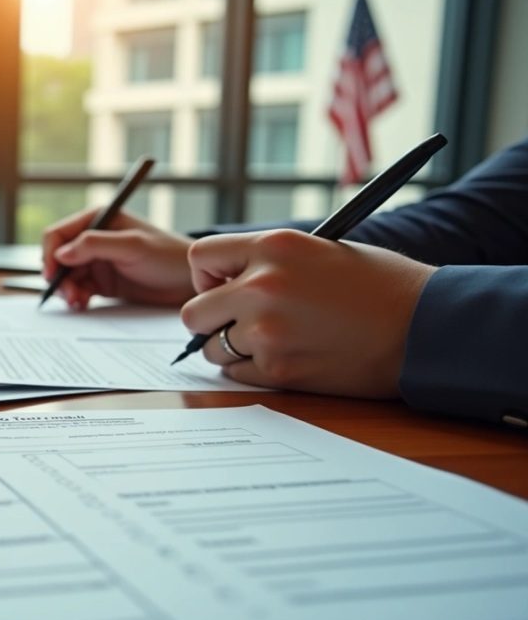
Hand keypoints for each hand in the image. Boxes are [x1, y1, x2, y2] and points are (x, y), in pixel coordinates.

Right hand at [42, 209, 194, 309]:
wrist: (190, 282)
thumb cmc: (167, 256)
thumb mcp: (132, 247)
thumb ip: (95, 245)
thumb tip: (60, 253)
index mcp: (98, 219)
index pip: (58, 234)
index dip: (49, 254)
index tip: (51, 275)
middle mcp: (93, 239)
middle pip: (58, 257)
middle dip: (58, 277)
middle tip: (68, 295)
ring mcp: (96, 261)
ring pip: (66, 276)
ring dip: (67, 290)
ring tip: (78, 302)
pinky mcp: (102, 281)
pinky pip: (78, 288)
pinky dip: (76, 297)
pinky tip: (83, 304)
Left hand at [180, 229, 436, 397]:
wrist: (425, 328)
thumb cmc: (379, 287)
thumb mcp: (320, 251)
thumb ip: (268, 262)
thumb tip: (223, 282)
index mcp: (273, 246)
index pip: (200, 257)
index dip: (206, 276)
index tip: (223, 286)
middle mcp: (261, 286)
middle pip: (194, 311)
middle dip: (211, 319)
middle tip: (239, 321)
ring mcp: (266, 331)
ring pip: (211, 347)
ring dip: (230, 347)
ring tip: (272, 340)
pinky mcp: (278, 370)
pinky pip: (236, 373)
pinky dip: (252, 370)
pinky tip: (286, 358)